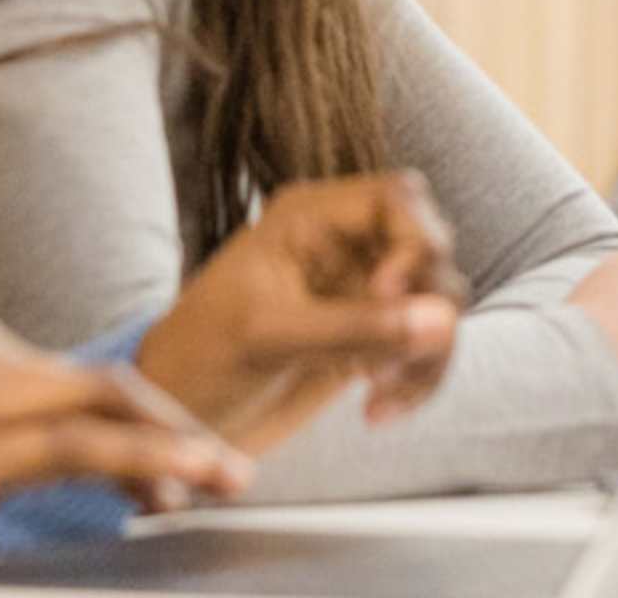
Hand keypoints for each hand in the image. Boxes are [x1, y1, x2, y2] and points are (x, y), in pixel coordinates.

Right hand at [0, 303, 254, 572]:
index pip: (64, 375)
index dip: (125, 417)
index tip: (158, 460)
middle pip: (102, 381)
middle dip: (172, 421)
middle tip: (221, 462)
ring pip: (107, 408)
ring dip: (178, 446)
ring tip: (227, 477)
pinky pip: (80, 450)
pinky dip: (145, 462)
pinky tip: (179, 486)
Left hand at [134, 170, 465, 449]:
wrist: (177, 418)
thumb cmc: (201, 358)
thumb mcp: (269, 335)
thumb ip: (356, 326)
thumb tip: (440, 319)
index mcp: (312, 216)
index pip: (400, 199)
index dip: (414, 241)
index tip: (388, 293)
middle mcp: (346, 246)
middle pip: (432, 250)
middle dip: (426, 304)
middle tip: (384, 357)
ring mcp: (362, 293)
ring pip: (438, 304)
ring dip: (426, 354)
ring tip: (378, 394)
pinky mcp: (371, 341)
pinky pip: (425, 350)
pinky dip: (418, 382)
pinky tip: (378, 413)